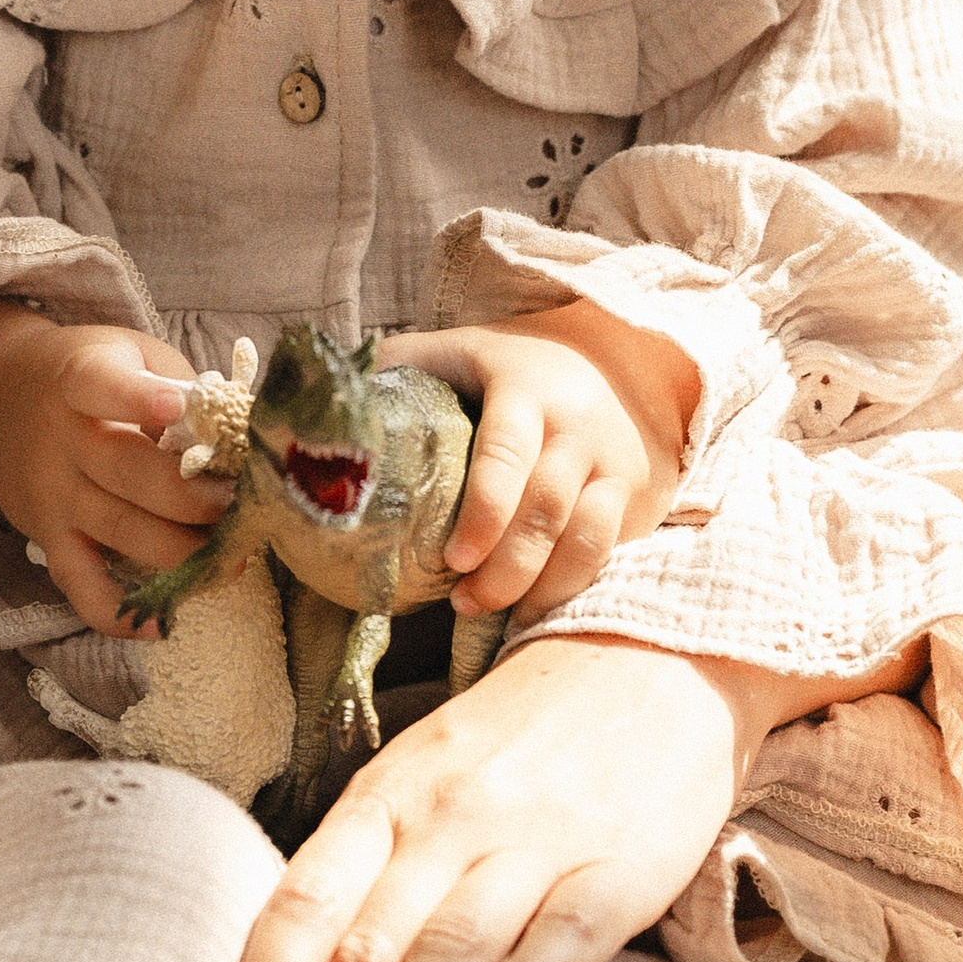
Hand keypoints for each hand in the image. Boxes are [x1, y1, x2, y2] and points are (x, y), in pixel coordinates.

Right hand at [0, 298, 218, 635]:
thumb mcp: (128, 354)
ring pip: (120, 531)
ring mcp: (53, 494)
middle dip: (194, 498)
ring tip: (232, 561)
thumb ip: (177, 385)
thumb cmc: (89, 375)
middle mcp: (61, 440)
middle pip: (129, 473)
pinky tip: (160, 624)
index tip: (176, 405)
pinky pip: (80, 585)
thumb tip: (241, 436)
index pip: (101, 385)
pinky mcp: (48, 539)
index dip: (137, 396)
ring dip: (182, 552)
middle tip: (241, 505)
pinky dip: (116, 613)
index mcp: (80, 380)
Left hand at [203, 630, 924, 961]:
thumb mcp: (422, 790)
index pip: (299, 905)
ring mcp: (533, 838)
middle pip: (360, 953)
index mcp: (382, 801)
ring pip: (443, 954)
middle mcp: (445, 817)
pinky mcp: (619, 865)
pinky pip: (560, 936)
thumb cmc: (516, 750)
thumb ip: (369, 882)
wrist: (656, 660)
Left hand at [397, 300, 693, 619]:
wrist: (623, 356)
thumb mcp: (459, 349)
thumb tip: (326, 403)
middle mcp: (575, 427)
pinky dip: (572, 588)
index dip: (482, 512)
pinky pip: (609, 552)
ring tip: (490, 612)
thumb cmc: (514, 363)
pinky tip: (534, 610)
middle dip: (504, 568)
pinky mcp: (636, 496)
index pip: (504, 455)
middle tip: (463, 600)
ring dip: (538, 588)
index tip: (454, 558)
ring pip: (585, 540)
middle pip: (545, 510)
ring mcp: (612, 464)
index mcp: (522, 389)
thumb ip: (400, 368)